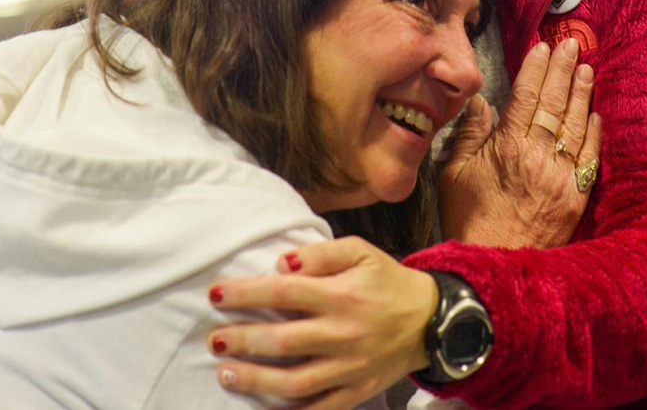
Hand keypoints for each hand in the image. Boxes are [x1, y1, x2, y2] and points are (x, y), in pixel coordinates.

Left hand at [205, 236, 436, 409]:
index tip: (216, 294)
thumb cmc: (388, 281)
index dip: (246, 293)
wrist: (432, 320)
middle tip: (213, 337)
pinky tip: (262, 404)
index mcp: (342, 294)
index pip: (284, 292)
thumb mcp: (361, 252)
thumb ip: (320, 254)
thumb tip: (280, 263)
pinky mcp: (356, 393)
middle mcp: (343, 334)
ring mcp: (349, 368)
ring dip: (255, 379)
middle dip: (242, 339)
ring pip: (294, 382)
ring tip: (225, 372)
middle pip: (283, 341)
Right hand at [440, 38, 600, 246]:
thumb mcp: (454, 173)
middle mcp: (538, 157)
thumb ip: (468, 135)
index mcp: (507, 148)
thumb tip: (481, 103)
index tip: (542, 48)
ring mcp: (561, 177)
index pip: (525, 97)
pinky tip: (595, 112)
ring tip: (586, 68)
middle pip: (553, 104)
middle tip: (571, 45)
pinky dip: (593, 132)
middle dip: (562, 71)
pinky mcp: (576, 197)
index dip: (535, 70)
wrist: (494, 263)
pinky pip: (589, 158)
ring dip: (582, 94)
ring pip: (575, 126)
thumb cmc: (468, 217)